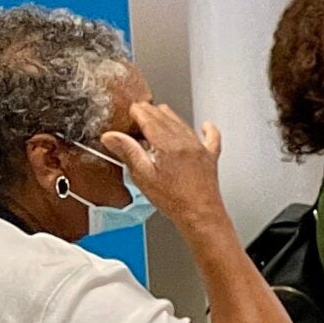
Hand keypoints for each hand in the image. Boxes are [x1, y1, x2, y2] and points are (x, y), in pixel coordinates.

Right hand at [100, 104, 230, 238]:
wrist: (200, 214)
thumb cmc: (173, 200)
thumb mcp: (143, 176)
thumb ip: (128, 152)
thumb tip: (111, 136)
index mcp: (169, 145)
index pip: (151, 120)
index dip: (139, 112)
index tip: (132, 108)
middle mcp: (186, 143)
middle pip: (167, 119)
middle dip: (152, 112)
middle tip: (141, 108)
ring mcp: (200, 149)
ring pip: (184, 125)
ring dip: (171, 117)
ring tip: (161, 111)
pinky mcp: (210, 158)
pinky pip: (211, 138)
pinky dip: (208, 129)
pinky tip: (206, 125)